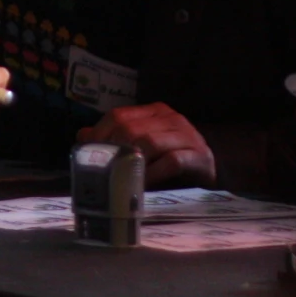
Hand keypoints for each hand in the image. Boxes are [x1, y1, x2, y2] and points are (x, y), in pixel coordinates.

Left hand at [76, 103, 216, 187]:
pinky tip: (145, 184)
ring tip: (122, 178)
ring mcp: (186, 135)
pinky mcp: (199, 155)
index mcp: (153, 112)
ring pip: (150, 142)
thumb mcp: (142, 147)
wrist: (212, 169)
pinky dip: (154, 173)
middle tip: (104, 170)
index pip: (119, 115)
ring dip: (133, 162)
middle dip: (115, 150)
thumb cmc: (171, 159)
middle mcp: (170, 118)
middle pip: (132, 129)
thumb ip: (115, 139)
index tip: (89, 155)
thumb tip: (83, 136)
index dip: (101, 135)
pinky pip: (172, 161)